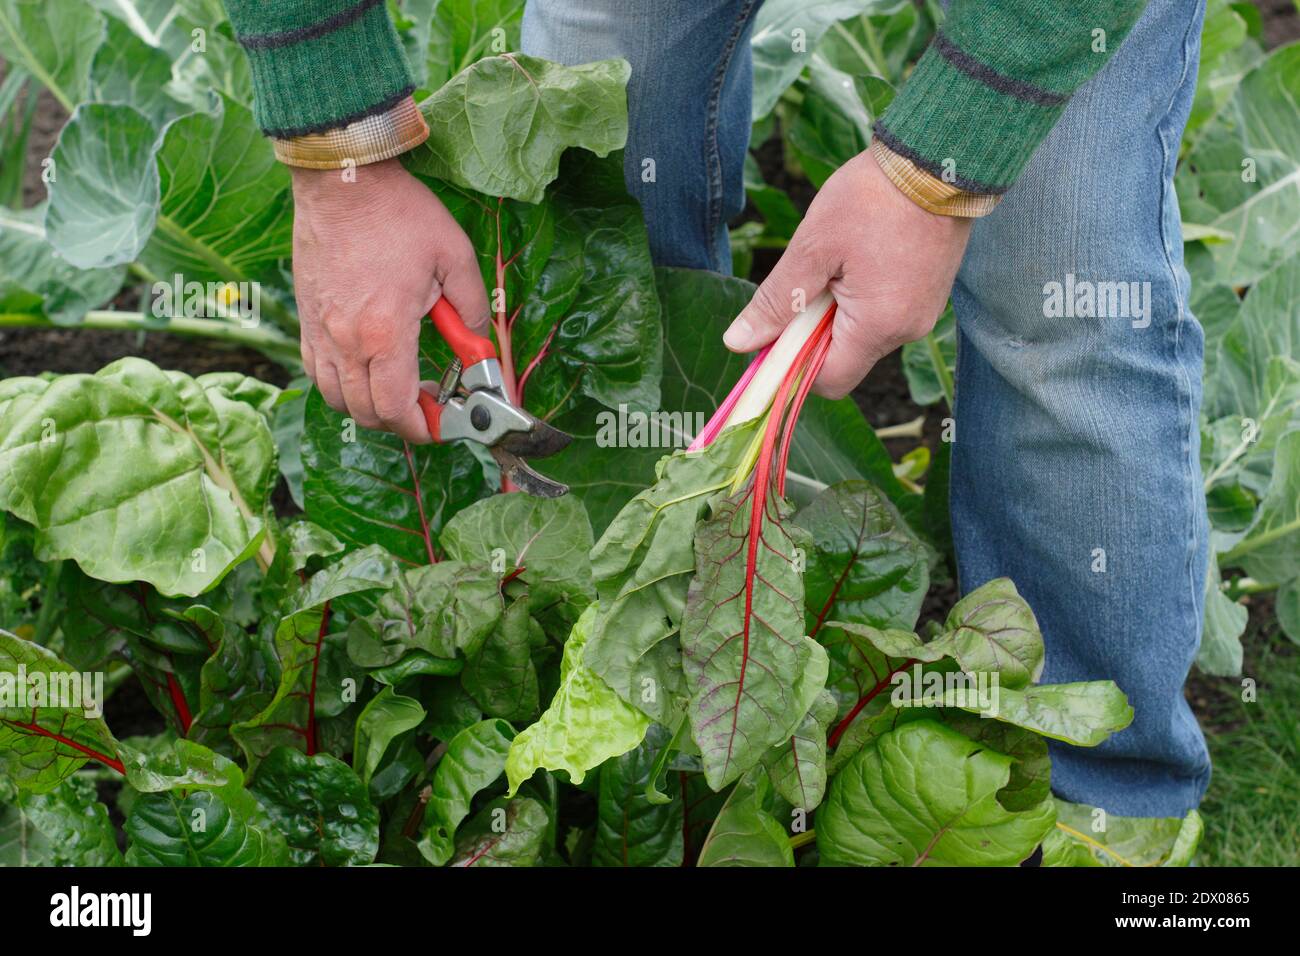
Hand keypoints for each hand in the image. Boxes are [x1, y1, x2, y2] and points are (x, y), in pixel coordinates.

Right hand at [291, 158, 488, 440]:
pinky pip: (317, 373)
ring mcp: (320, 332)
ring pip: (338, 399)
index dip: (424, 429)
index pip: (397, 408)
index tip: (444, 423)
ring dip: (370, 407)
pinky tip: (366, 369)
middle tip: (430, 407)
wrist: (342, 180)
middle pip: (367, 413)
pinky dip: (341, 386)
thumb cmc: (399, 214)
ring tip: (399, 390)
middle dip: (403, 422)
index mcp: (385, 332)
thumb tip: (480, 346)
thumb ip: (474, 311)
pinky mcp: (306, 319)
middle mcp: (346, 341)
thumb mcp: (455, 257)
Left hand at [723, 150, 970, 398]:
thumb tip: (738, 342)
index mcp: (879, 326)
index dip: (793, 365)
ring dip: (837, 309)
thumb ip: (776, 301)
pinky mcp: (929, 292)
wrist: (938, 155)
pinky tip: (858, 256)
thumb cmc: (873, 197)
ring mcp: (924, 312)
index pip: (829, 381)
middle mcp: (908, 330)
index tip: (772, 332)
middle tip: (807, 278)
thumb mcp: (813, 247)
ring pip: (863, 333)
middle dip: (814, 331)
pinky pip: (884, 312)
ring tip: (837, 259)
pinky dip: (861, 296)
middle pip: (845, 358)